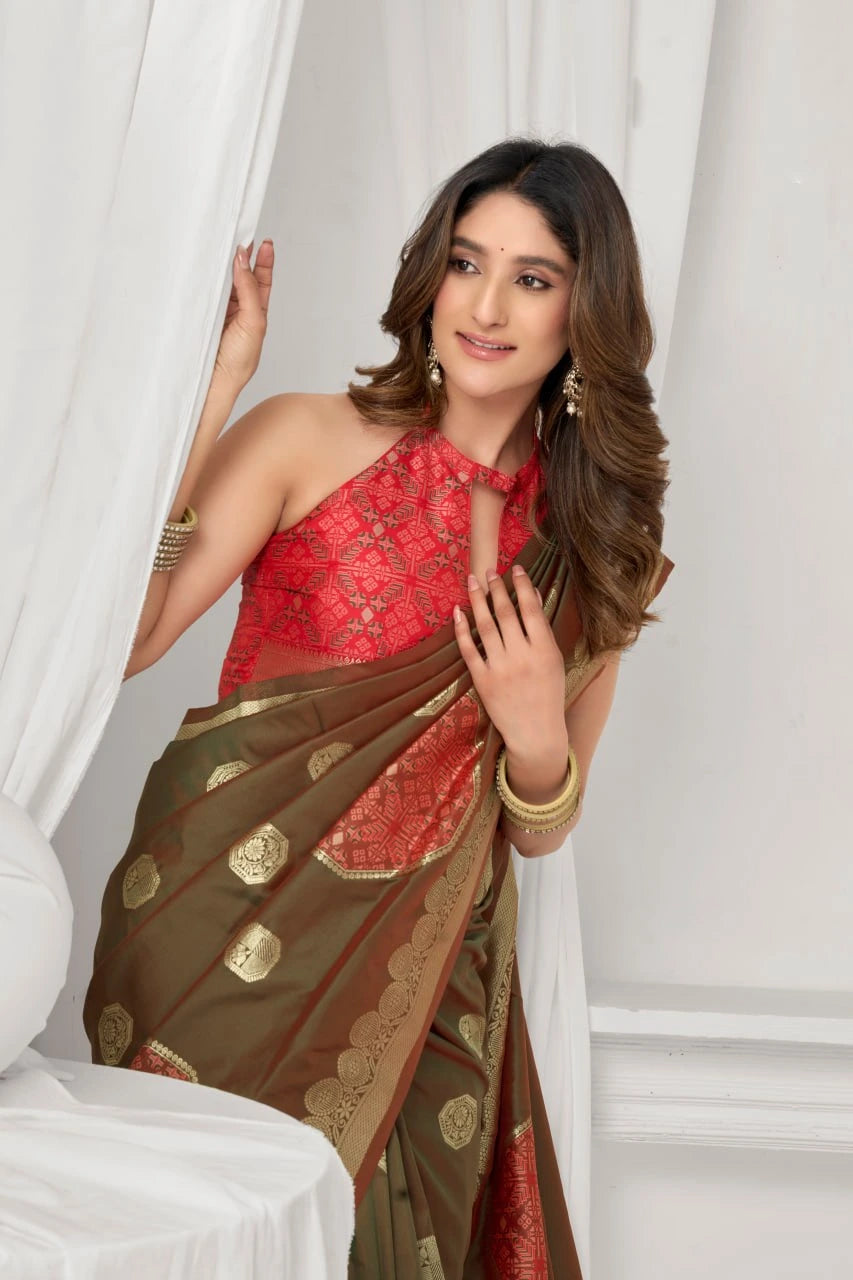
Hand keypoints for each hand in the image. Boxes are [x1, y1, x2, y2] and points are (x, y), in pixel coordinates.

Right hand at [212, 239, 273, 392]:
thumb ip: (250, 291)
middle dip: (243, 257)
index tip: (264, 242)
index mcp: (256, 315)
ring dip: (225, 265)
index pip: (262, 282)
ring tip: (227, 244)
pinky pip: (206, 290)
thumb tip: (242, 261)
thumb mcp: (254, 323)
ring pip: (224, 282)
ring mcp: (219, 312)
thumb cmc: (238, 362)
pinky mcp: (201, 313)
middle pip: (242, 277)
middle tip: (242, 234)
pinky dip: (208, 277)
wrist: (213, 382)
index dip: (263, 262)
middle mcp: (238, 311)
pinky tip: (209, 264)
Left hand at [453, 564, 566, 756]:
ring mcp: (499, 668)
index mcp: (544, 650)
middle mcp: (521, 657)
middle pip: (506, 613)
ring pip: (485, 626)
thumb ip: (542, 629)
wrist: (535, 733)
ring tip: (473, 581)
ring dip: (478, 600)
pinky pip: (468, 649)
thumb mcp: (554, 660)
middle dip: (497, 588)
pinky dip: (461, 629)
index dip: (522, 586)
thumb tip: (532, 594)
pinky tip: (458, 611)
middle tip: (489, 570)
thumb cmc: (548, 694)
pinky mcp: (482, 680)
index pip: (531, 609)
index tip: (515, 569)